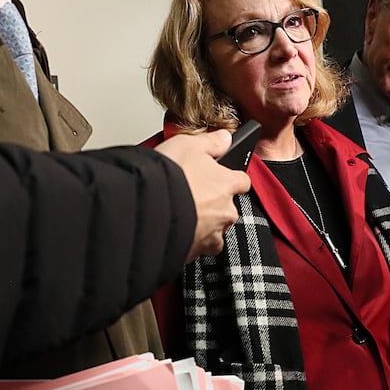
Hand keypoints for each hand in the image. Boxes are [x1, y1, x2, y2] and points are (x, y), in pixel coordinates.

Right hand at [154, 131, 250, 260]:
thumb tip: (225, 138)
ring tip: (181, 213)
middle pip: (228, 207)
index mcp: (227, 185)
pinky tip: (176, 230)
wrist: (148, 211)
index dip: (232, 178)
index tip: (222, 177)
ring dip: (203, 223)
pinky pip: (199, 247)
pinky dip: (191, 241)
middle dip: (214, 204)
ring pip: (215, 230)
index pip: (242, 181)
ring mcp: (212, 234)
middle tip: (191, 195)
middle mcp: (226, 212)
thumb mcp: (189, 144)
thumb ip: (211, 141)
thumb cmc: (169, 178)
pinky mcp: (196, 252)